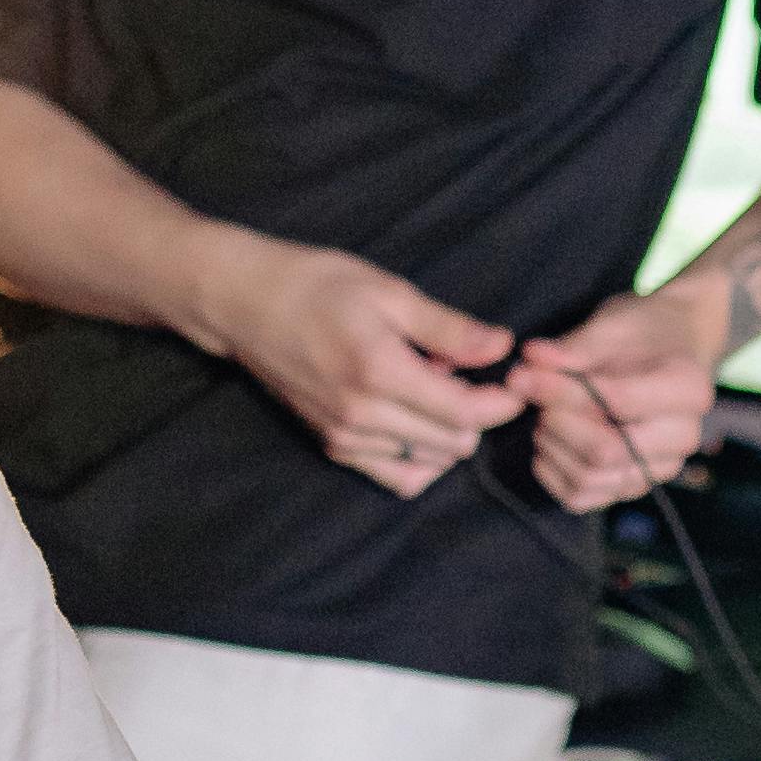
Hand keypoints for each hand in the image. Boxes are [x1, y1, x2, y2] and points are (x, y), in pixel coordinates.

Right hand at [197, 231, 515, 495]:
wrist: (246, 305)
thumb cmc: (317, 286)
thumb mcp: (389, 292)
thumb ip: (448, 329)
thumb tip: (502, 347)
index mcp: (380, 372)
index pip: (465, 413)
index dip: (501, 403)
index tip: (514, 382)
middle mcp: (362, 415)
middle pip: (453, 444)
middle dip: (475, 414)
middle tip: (464, 372)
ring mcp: (345, 437)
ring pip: (428, 462)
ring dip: (446, 433)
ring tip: (431, 388)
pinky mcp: (334, 446)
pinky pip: (396, 474)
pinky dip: (419, 454)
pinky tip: (414, 417)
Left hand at [512, 272, 733, 511]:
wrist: (671, 347)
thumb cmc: (643, 332)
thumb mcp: (611, 325)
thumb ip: (571, 350)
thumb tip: (527, 365)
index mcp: (688, 389)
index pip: (616, 403)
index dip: (561, 391)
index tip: (521, 375)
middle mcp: (683, 436)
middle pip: (605, 450)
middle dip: (556, 422)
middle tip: (533, 394)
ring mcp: (660, 467)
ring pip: (590, 478)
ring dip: (552, 446)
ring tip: (543, 413)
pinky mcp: (634, 485)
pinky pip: (582, 497)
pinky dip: (552, 473)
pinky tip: (547, 442)